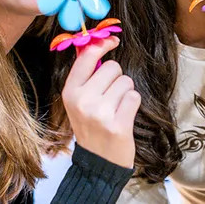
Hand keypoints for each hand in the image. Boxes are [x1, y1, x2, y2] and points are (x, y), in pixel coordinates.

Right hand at [61, 37, 140, 167]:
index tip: (113, 41)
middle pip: (112, 67)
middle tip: (110, 97)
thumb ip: (85, 74)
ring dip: (126, 92)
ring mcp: (100, 113)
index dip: (102, 44)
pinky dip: (133, 104)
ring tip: (116, 108)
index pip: (86, 56)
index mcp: (70, 92)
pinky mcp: (118, 124)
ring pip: (126, 81)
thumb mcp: (78, 101)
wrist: (98, 162)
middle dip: (117, 78)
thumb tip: (94, 42)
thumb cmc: (91, 126)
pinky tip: (123, 116)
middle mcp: (83, 100)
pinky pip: (134, 97)